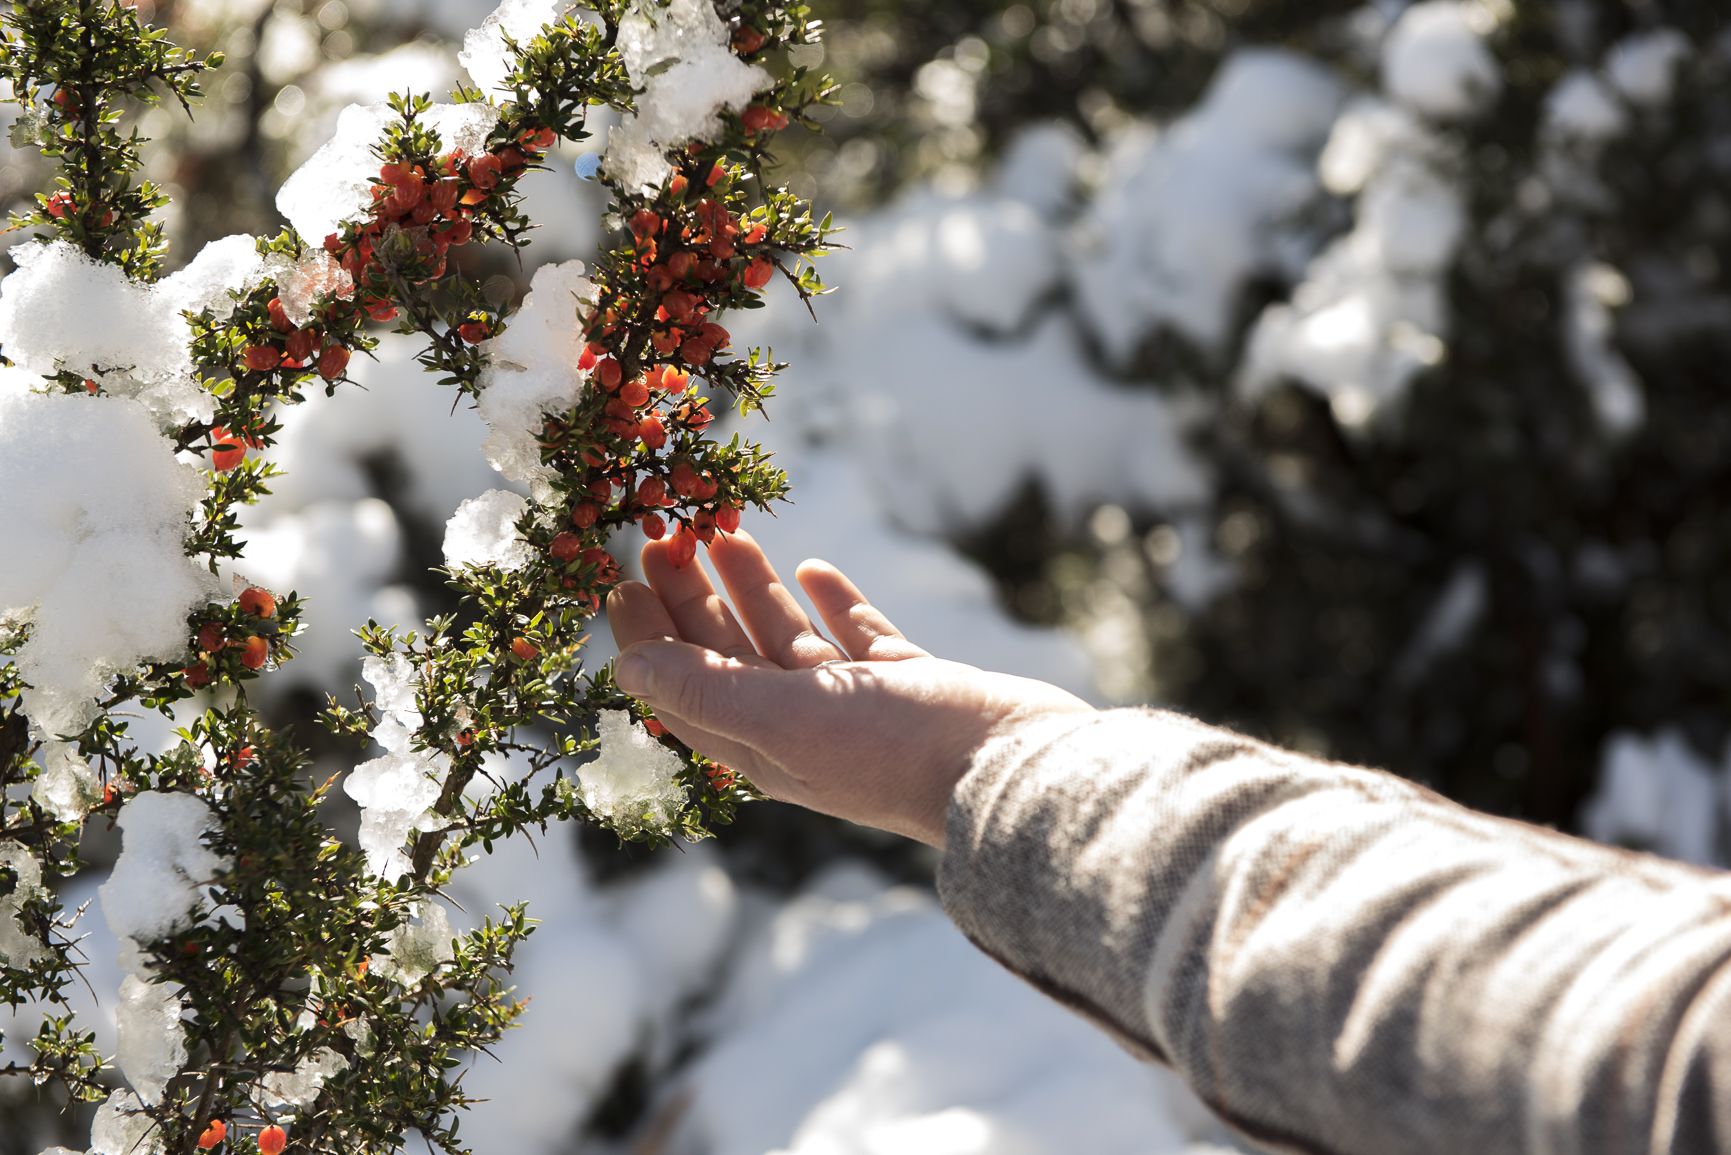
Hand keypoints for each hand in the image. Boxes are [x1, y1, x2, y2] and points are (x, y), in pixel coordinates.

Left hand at [606, 530, 1093, 846]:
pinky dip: (832, 604)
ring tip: (724, 534)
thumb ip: (706, 690)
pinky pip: (857, 638)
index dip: (647, 638)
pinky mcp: (908, 683)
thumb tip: (625, 671)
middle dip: (693, 598)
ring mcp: (860, 706)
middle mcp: (803, 728)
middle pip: (729, 656)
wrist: (1010, 766)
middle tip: (666, 536)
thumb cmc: (896, 748)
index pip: (684, 688)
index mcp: (763, 746)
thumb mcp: (788, 717)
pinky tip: (815, 570)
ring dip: (753, 589)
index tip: (620, 580)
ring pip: (787, 639)